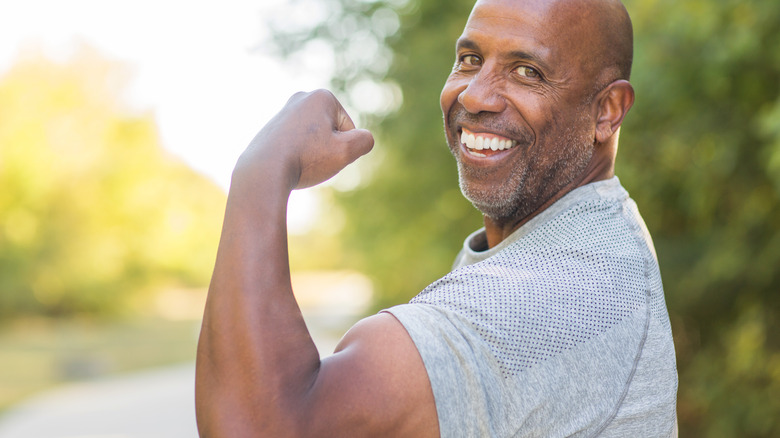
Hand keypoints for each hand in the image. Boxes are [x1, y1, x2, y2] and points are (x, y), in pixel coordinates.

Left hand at [236, 89, 373, 189]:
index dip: (342, 148)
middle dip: (327, 149)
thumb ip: (364, 141)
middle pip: (331, 133)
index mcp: (322, 96)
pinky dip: (295, 157)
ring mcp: (284, 112)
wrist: (263, 171)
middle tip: (310, 159)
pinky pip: (296, 146)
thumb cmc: (305, 159)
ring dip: (311, 155)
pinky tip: (284, 164)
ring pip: (313, 141)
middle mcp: (301, 98)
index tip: (322, 153)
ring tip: (296, 162)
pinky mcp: (272, 128)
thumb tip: (363, 138)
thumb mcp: (346, 152)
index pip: (349, 130)